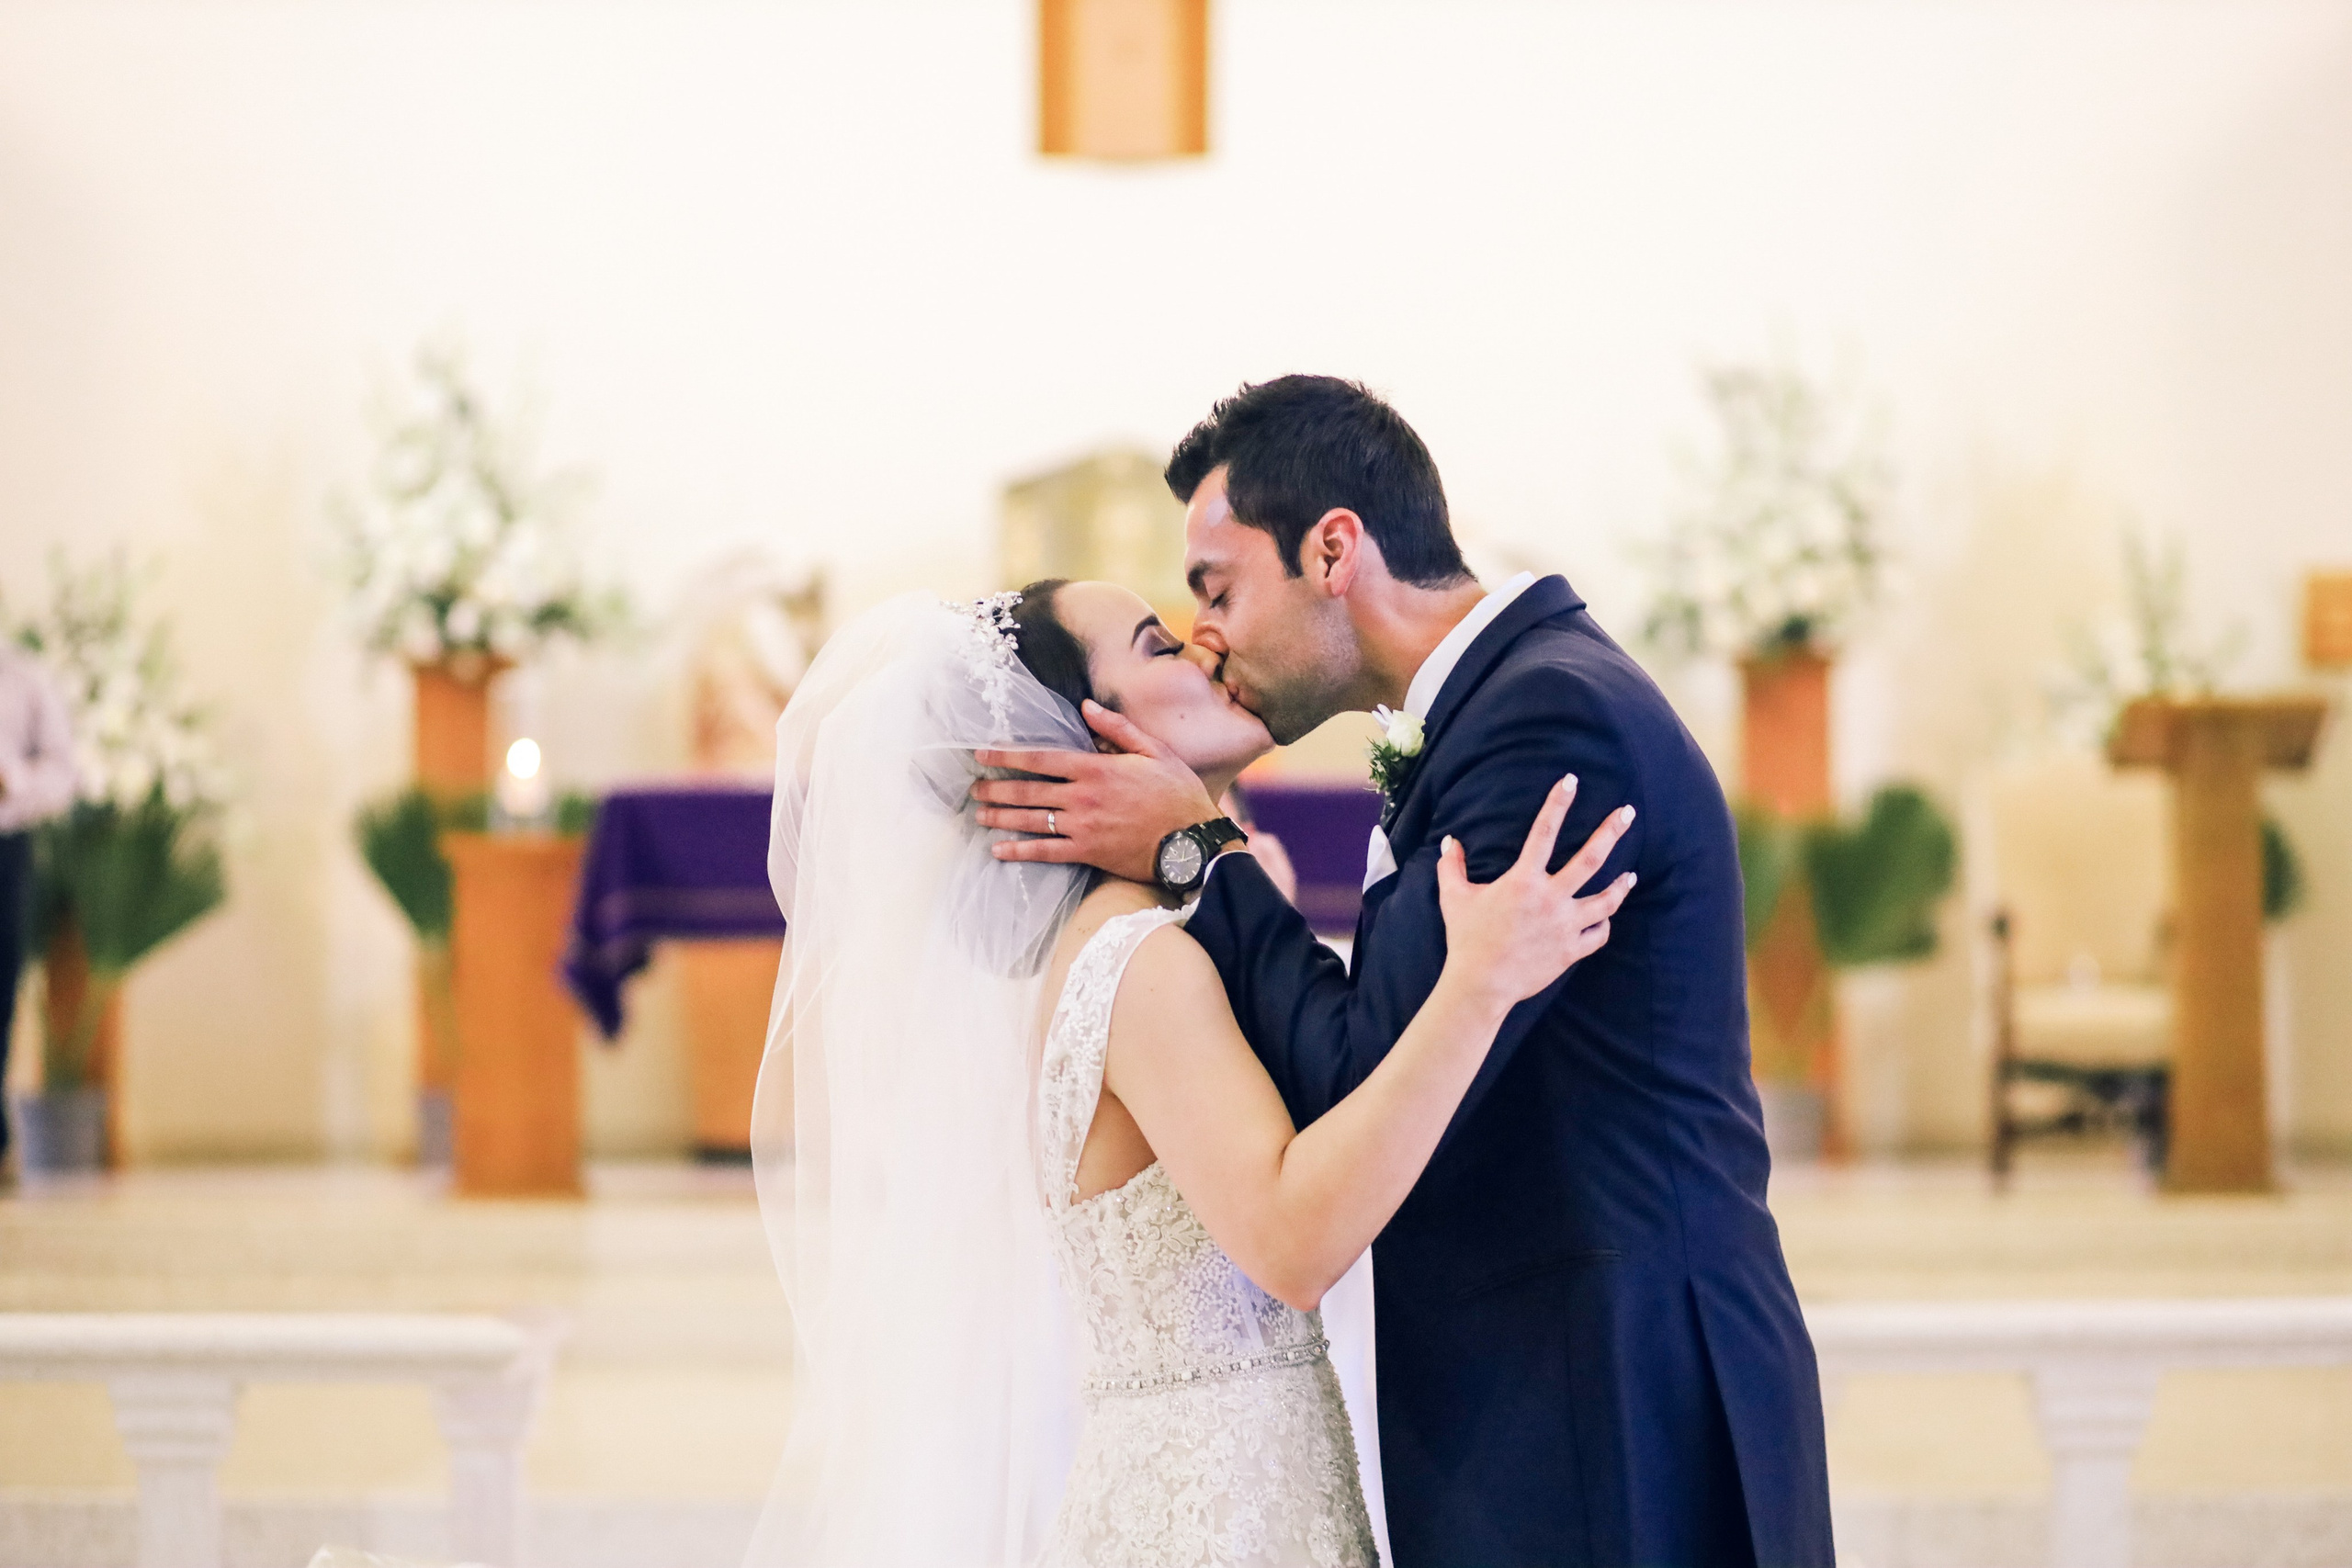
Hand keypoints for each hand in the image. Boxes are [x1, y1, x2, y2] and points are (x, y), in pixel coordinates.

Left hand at [973, 700, 1221, 881]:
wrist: (1192, 841)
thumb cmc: (1177, 793)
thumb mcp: (1153, 751)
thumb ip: (1116, 729)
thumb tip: (1086, 707)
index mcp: (1096, 768)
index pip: (1041, 758)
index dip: (1008, 756)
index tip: (983, 754)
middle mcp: (1083, 797)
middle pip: (1029, 790)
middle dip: (997, 788)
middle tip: (974, 788)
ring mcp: (1083, 827)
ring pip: (1032, 820)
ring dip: (1001, 817)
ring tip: (980, 814)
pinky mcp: (1088, 852)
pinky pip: (1046, 852)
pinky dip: (1020, 851)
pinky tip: (999, 850)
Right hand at [1435, 775, 1636, 1013]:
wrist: (1480, 984)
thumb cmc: (1466, 939)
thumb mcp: (1454, 897)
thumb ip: (1451, 866)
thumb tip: (1449, 841)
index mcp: (1523, 881)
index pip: (1543, 832)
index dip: (1557, 803)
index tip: (1571, 780)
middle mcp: (1550, 899)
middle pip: (1590, 859)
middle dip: (1611, 832)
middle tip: (1628, 813)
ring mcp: (1565, 926)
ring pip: (1605, 900)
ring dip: (1620, 886)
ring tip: (1631, 875)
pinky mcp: (1571, 951)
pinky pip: (1598, 935)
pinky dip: (1603, 925)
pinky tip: (1606, 917)